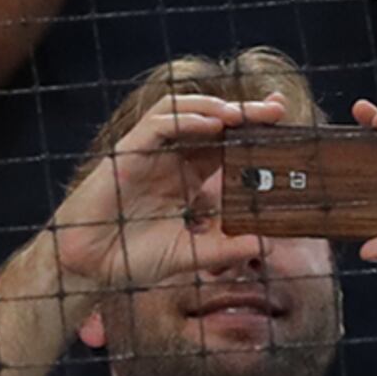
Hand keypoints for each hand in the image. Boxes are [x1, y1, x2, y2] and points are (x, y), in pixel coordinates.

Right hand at [46, 88, 276, 294]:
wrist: (92, 267)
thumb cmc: (136, 257)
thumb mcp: (193, 254)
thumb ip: (228, 247)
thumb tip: (269, 244)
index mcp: (189, 177)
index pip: (227, 144)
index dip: (254, 130)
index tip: (284, 122)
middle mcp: (172, 158)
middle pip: (212, 121)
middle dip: (245, 112)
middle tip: (276, 108)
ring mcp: (150, 153)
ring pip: (184, 111)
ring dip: (215, 108)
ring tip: (243, 115)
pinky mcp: (129, 152)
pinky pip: (158, 124)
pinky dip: (185, 119)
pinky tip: (210, 124)